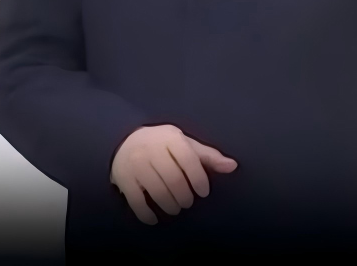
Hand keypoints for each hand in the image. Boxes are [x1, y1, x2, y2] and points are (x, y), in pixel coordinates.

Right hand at [110, 125, 236, 224]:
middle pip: (173, 179)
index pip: (188, 159)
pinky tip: (154, 219)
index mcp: (169, 138)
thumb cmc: (162, 145)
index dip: (199, 179)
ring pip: (157, 191)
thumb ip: (208, 156)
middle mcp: (151, 149)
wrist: (124, 140)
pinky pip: (136, 201)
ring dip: (170, 205)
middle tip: (187, 203)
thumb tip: (233, 166)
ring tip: (175, 208)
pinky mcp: (123, 179)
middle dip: (184, 196)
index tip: (203, 193)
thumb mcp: (184, 144)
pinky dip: (146, 214)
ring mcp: (135, 164)